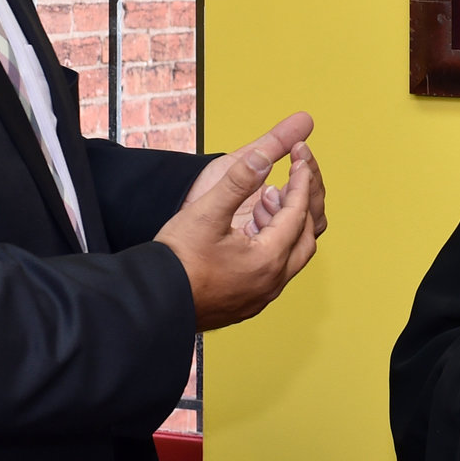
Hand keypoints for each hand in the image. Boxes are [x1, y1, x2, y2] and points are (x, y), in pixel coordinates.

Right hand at [157, 113, 323, 329]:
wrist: (154, 302)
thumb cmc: (177, 262)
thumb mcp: (206, 213)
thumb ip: (238, 182)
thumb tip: (263, 158)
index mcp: (267, 259)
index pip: (298, 213)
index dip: (301, 183)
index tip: (300, 162)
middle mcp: (272, 282)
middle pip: (305, 236)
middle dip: (301, 205)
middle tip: (289, 180)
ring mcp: (261, 295)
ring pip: (291, 255)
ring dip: (286, 225)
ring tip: (264, 200)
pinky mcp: (249, 301)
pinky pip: (274, 269)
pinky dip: (273, 244)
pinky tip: (250, 228)